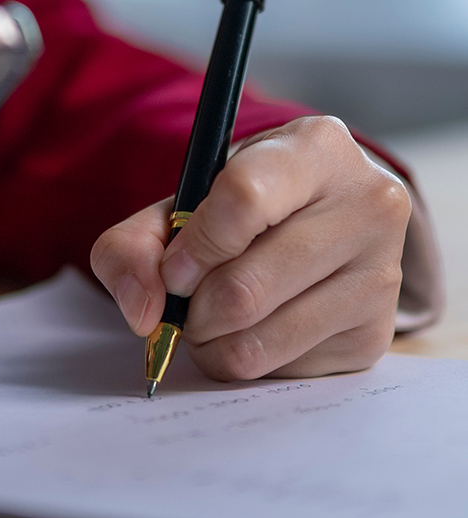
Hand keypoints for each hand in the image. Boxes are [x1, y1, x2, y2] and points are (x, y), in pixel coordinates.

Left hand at [90, 116, 411, 380]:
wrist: (318, 223)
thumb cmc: (244, 205)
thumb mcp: (186, 199)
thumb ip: (135, 244)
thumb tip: (142, 312)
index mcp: (316, 149)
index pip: (244, 199)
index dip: (194, 246)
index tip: (174, 269)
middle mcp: (368, 206)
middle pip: (246, 286)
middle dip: (193, 307)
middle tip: (185, 301)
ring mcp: (381, 274)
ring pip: (261, 338)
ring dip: (211, 340)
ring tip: (209, 316)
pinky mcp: (374, 335)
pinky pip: (282, 369)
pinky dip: (245, 358)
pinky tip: (251, 328)